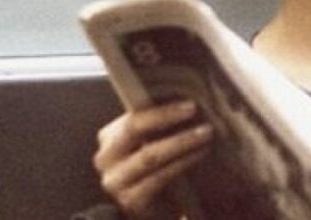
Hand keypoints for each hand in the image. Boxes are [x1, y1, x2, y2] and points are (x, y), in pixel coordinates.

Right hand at [93, 100, 213, 217]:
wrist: (153, 208)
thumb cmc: (156, 167)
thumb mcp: (153, 142)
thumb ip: (160, 124)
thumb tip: (187, 101)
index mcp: (109, 137)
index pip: (131, 117)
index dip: (160, 110)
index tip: (190, 105)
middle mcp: (106, 158)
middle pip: (133, 131)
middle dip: (167, 119)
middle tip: (196, 112)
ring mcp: (115, 181)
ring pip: (149, 155)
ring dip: (181, 141)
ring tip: (205, 133)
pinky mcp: (129, 201)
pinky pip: (158, 177)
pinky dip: (181, 163)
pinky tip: (198, 154)